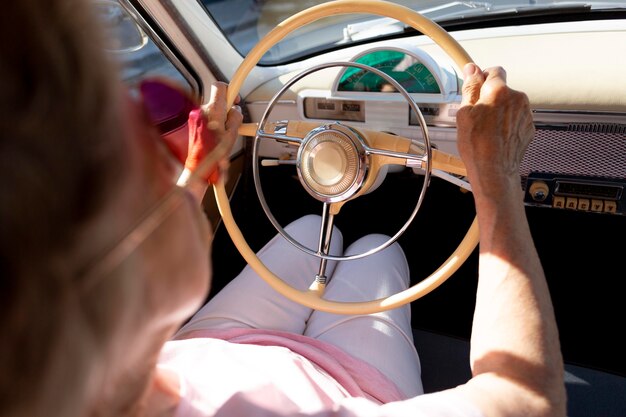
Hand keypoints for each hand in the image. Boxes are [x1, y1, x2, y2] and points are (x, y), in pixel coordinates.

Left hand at [184, 82, 242, 183]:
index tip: (235, 97)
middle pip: (216, 100)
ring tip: (221, 134)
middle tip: (230, 123)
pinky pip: (204, 118)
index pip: (220, 87)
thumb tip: (236, 111)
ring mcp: (194, 116)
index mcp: (213, 111)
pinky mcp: (191, 123)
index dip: (230, 90)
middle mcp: (201, 110)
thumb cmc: (212, 155)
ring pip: (211, 110)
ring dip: (218, 118)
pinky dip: (211, 124)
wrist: (197, 167)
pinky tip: (214, 136)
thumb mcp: (233, 135)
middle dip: (225, 109)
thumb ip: (236, 118)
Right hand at [456, 64, 533, 197]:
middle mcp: (517, 98)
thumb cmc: (477, 145)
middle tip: (477, 116)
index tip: (477, 87)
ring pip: (510, 105)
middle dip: (491, 98)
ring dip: (500, 112)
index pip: (495, 71)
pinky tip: (497, 137)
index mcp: (499, 91)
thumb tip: (472, 69)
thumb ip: (471, 87)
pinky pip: (516, 119)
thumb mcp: (464, 113)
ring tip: (487, 130)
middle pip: (503, 89)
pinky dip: (508, 124)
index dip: (484, 78)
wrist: (494, 171)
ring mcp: (525, 114)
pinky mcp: (529, 128)